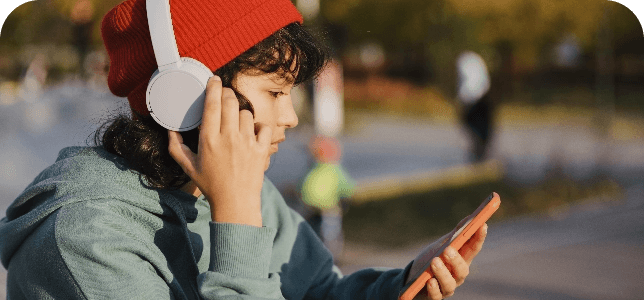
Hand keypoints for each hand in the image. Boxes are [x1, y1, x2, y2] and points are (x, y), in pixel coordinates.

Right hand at [168, 76, 271, 226]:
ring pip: (246, 113)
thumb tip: (170, 130)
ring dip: (240, 113)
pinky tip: (252, 132)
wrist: (236, 203)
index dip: (213, 88)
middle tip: (224, 95)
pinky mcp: (262, 149)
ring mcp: (247, 143)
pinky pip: (264, 127)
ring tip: (236, 121)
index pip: (212, 104)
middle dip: (227, 94)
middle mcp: (229, 138)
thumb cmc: (211, 185)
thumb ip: (176, 147)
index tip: (214, 80)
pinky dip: (259, 126)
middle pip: (230, 102)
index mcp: (209, 140)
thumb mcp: (188, 167)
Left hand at [407, 219, 487, 298]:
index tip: (482, 225)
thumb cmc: (431, 260)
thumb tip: (470, 217)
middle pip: (462, 270)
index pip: (473, 249)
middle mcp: (457, 276)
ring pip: (449, 284)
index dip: (479, 238)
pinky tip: (429, 281)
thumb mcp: (441, 245)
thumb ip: (456, 234)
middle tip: (448, 250)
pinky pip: (436, 296)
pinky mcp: (433, 296)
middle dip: (456, 260)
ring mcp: (446, 287)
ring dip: (442, 273)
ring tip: (434, 262)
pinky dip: (433, 288)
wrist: (412, 279)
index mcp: (461, 260)